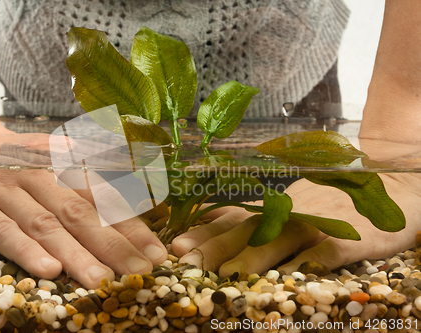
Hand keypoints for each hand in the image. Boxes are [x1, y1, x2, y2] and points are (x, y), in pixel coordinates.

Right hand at [0, 129, 167, 287]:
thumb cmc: (17, 162)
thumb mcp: (55, 157)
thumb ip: (94, 171)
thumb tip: (142, 185)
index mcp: (63, 166)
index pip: (104, 199)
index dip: (133, 227)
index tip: (157, 254)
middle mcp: (38, 175)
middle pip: (80, 213)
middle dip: (113, 245)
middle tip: (139, 273)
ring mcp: (5, 189)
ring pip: (44, 224)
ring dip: (75, 253)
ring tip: (101, 280)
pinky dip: (24, 249)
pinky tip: (48, 269)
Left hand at [172, 173, 420, 275]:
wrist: (388, 189)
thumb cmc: (325, 205)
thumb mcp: (284, 208)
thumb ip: (249, 215)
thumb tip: (206, 218)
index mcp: (269, 212)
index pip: (229, 221)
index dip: (202, 234)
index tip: (176, 247)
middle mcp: (286, 216)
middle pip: (245, 231)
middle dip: (215, 247)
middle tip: (188, 261)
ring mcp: (316, 225)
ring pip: (279, 240)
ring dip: (252, 257)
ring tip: (229, 275)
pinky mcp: (346, 238)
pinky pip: (324, 251)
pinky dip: (306, 263)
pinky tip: (288, 278)